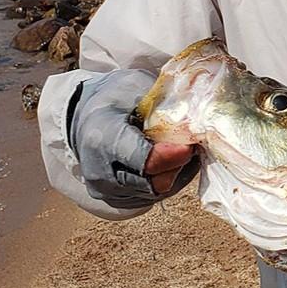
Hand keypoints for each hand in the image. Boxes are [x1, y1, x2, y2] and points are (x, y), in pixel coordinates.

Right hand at [70, 69, 197, 208]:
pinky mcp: (117, 200)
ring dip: (176, 173)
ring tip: (181, 149)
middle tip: (192, 143)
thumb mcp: (137, 87)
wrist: (85, 116)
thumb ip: (166, 102)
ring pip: (156, 192)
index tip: (191, 143)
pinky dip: (168, 180)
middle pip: (154, 182)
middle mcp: (100, 171)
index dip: (173, 155)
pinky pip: (152, 197)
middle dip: (179, 164)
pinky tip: (172, 161)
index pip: (144, 160)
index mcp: (102, 138)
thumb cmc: (114, 98)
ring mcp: (107, 190)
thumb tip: (201, 115)